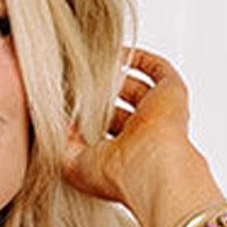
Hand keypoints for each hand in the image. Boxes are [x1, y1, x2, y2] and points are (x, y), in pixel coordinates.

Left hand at [61, 46, 226, 226]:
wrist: (148, 166)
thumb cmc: (115, 173)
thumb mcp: (73, 164)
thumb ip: (60, 144)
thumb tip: (55, 123)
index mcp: (121, 155)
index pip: (104, 131)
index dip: (87, 117)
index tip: (69, 103)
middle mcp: (142, 135)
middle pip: (121, 108)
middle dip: (101, 95)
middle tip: (79, 79)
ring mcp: (158, 114)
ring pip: (139, 89)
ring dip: (119, 76)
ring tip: (96, 63)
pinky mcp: (171, 93)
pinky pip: (159, 70)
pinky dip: (141, 59)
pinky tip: (120, 53)